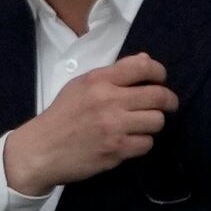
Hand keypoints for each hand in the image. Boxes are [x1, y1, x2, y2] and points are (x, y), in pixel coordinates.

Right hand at [2, 52, 173, 197]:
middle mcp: (109, 100)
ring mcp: (114, 127)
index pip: (143, 67)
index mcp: (99, 80)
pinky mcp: (116, 150)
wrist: (41, 150)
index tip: (161, 80)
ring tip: (143, 124)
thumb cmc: (62, 115)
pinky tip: (131, 141)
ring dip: (154, 123)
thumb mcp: (81, 85)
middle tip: (168, 105)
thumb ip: (113, 73)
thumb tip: (145, 60)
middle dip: (169, 100)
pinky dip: (142, 143)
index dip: (159, 72)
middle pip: (158, 96)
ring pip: (156, 121)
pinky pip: (146, 144)